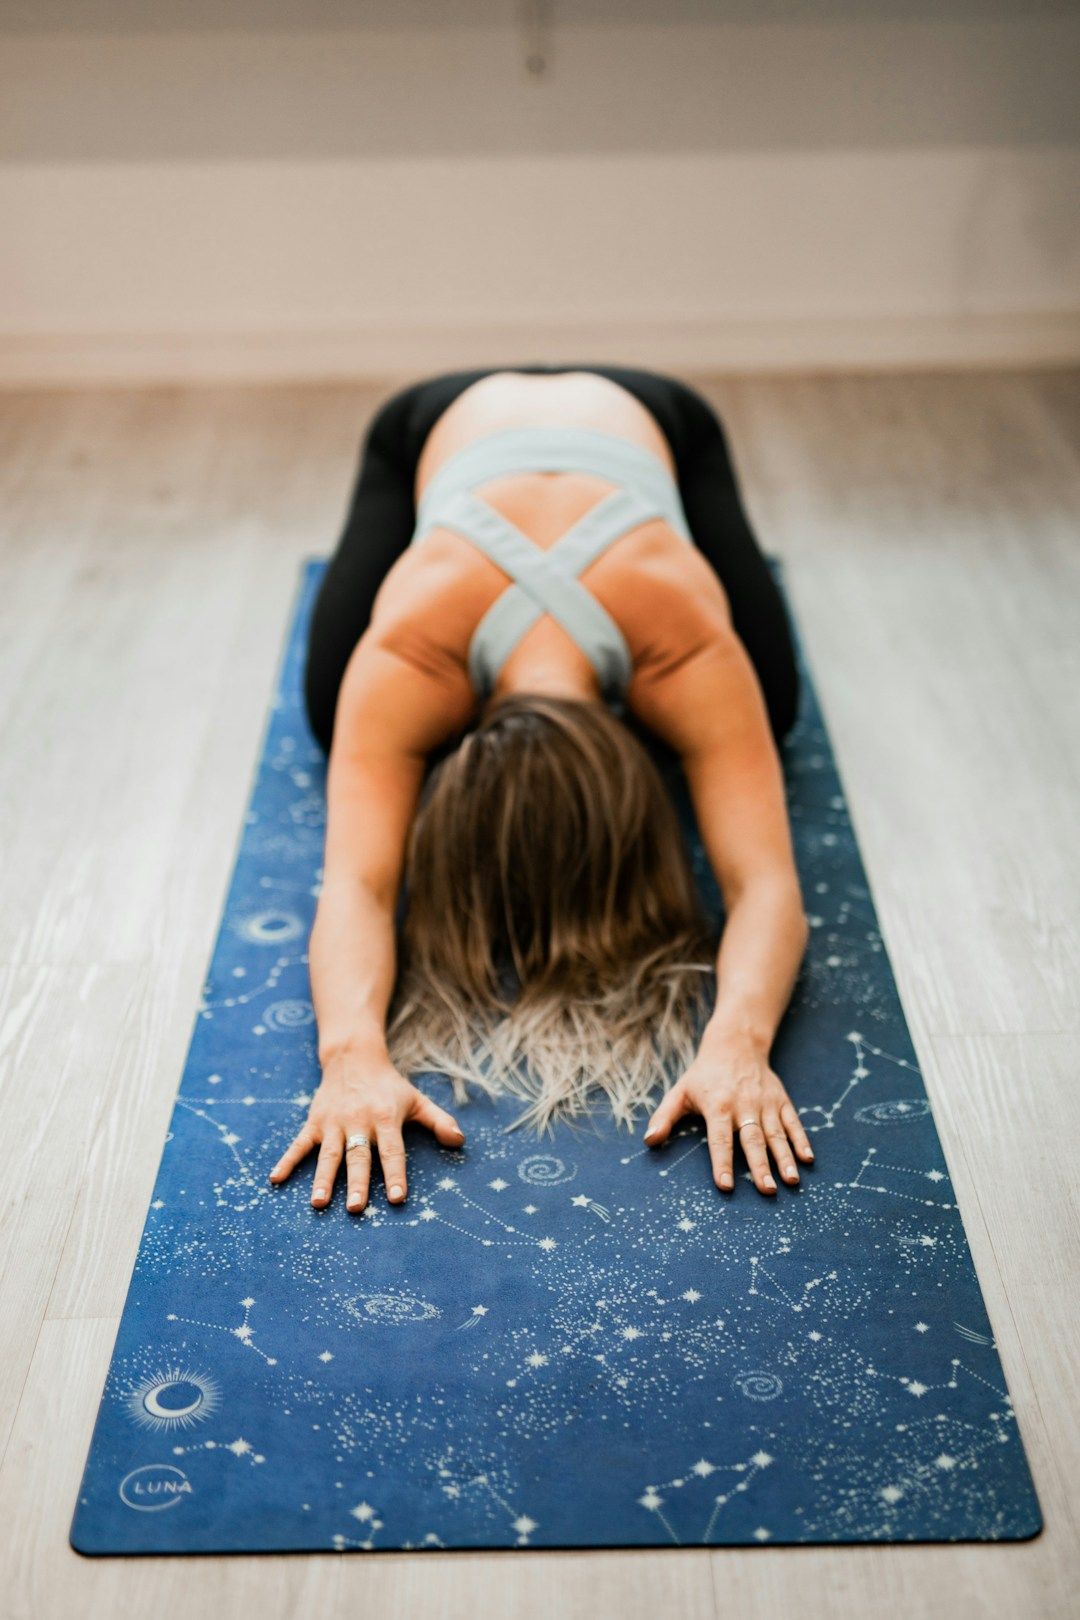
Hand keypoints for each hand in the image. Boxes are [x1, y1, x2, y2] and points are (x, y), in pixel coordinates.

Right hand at [267, 1050, 464, 1212]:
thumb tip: (460, 1141)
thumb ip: (439, 1121)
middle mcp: (358, 1121)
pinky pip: (299, 1144)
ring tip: (319, 1203)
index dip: (396, 1174)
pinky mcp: (314, 1122)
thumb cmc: (389, 1086)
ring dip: (323, 1179)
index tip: (397, 1198)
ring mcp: (333, 1123)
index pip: (392, 1151)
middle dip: (357, 1183)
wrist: (354, 1056)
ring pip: (328, 1154)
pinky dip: (287, 1161)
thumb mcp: (416, 1100)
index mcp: (385, 1118)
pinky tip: (275, 1180)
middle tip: (357, 1209)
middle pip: (358, 1156)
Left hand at [642, 1033, 812, 1194]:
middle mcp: (744, 1105)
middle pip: (752, 1139)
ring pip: (776, 1134)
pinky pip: (793, 1122)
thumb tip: (649, 1142)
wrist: (736, 1044)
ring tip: (790, 1181)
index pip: (719, 1139)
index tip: (725, 1186)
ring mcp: (765, 1103)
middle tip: (766, 1191)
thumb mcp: (679, 1092)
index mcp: (718, 1105)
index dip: (721, 1162)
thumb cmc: (703, 1075)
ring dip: (784, 1158)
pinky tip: (808, 1160)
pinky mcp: (781, 1100)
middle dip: (760, 1166)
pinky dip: (801, 1140)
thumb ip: (664, 1117)